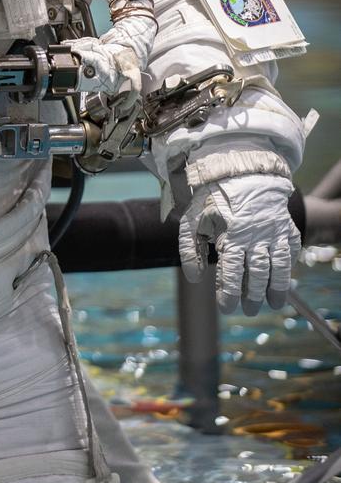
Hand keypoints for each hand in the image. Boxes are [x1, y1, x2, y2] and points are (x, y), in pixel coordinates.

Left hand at [177, 173, 300, 314]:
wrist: (238, 171)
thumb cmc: (211, 198)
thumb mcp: (192, 221)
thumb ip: (190, 250)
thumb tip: (194, 279)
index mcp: (231, 235)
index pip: (232, 271)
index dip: (230, 293)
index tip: (226, 308)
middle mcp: (256, 235)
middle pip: (258, 272)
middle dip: (254, 295)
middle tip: (249, 310)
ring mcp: (274, 230)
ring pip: (280, 264)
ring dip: (278, 286)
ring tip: (274, 304)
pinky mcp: (285, 224)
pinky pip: (292, 248)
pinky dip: (290, 263)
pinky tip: (285, 275)